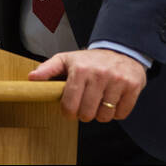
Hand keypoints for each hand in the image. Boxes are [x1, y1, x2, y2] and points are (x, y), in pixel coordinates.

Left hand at [28, 48, 146, 122]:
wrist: (122, 49)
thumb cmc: (91, 60)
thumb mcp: (67, 60)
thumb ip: (48, 69)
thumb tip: (32, 78)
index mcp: (81, 69)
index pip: (70, 105)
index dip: (68, 112)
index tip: (70, 109)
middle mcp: (100, 74)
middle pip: (87, 114)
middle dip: (84, 113)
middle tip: (86, 104)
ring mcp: (118, 80)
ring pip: (105, 116)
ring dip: (101, 114)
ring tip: (100, 101)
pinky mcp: (133, 86)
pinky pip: (121, 114)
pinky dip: (116, 112)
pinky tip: (113, 100)